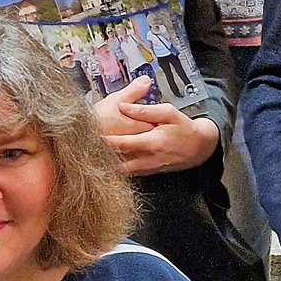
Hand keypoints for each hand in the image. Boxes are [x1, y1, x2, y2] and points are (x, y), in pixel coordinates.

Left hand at [94, 77, 218, 173]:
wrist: (199, 148)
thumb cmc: (184, 127)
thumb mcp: (168, 112)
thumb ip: (145, 110)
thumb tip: (123, 106)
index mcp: (150, 142)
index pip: (119, 143)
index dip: (101, 140)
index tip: (85, 134)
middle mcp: (147, 159)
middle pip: (115, 161)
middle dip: (98, 157)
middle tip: (80, 149)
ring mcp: (147, 169)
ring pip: (119, 171)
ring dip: (104, 165)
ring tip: (87, 157)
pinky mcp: (147, 173)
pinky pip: (127, 173)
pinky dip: (114, 169)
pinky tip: (102, 162)